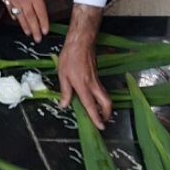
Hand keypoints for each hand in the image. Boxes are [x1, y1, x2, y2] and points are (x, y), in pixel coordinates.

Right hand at [0, 0, 62, 41]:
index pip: (41, 13)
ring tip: (27, 33)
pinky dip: (13, 16)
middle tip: (37, 39)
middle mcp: (24, 1)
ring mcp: (14, 0)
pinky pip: (10, 9)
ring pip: (20, 16)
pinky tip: (15, 19)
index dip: (44, 23)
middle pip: (31, 18)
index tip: (45, 31)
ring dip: (24, 26)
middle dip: (35, 30)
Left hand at [57, 5, 112, 129]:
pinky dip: (100, 98)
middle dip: (107, 114)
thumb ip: (64, 91)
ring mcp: (96, 80)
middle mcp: (93, 85)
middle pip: (106, 102)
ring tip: (98, 113)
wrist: (80, 42)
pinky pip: (101, 90)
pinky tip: (93, 100)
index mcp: (82, 86)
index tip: (100, 126)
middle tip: (103, 121)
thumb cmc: (70, 56)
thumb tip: (64, 104)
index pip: (91, 105)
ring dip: (104, 107)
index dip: (96, 117)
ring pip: (105, 97)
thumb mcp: (62, 74)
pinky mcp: (97, 76)